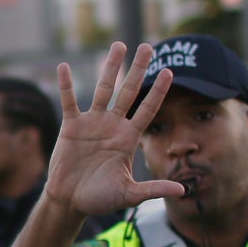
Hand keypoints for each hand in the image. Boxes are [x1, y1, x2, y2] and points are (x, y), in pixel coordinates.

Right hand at [44, 42, 185, 214]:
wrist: (70, 201)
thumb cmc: (100, 198)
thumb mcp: (129, 194)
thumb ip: (154, 189)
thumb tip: (183, 190)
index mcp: (128, 138)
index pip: (148, 109)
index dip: (158, 91)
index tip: (170, 72)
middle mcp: (113, 125)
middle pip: (129, 91)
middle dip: (139, 69)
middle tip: (148, 46)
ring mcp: (92, 123)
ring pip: (103, 89)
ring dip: (110, 67)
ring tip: (119, 45)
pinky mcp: (71, 126)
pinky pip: (69, 101)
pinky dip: (66, 85)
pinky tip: (64, 67)